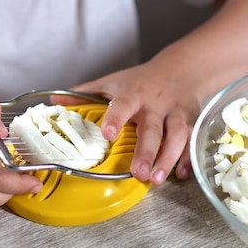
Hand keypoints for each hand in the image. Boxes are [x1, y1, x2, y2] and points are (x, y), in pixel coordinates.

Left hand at [51, 59, 199, 184]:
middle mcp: (156, 103)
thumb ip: (86, 93)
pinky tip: (181, 175)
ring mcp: (176, 112)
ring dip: (168, 158)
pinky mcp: (192, 121)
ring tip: (157, 179)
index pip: (124, 104)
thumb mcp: (114, 81)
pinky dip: (188, 159)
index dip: (116, 118)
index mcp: (134, 94)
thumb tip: (54, 101)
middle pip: (153, 128)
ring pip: (177, 136)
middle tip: (139, 173)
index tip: (108, 133)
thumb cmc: (143, 79)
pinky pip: (192, 141)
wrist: (183, 68)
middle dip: (147, 151)